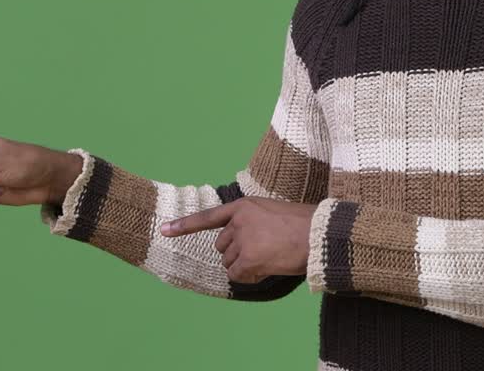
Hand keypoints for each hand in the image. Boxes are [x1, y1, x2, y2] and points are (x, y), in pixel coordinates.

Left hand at [159, 198, 317, 282]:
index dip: (183, 225)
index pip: (208, 217)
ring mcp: (242, 240)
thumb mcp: (272, 213)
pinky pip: (237, 276)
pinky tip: (268, 268)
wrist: (320, 234)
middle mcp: (238, 221)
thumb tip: (240, 248)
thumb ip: (252, 223)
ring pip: (229, 262)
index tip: (163, 230)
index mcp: (243, 206)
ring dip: (245, 265)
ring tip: (271, 257)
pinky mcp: (247, 259)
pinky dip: (250, 277)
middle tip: (265, 251)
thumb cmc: (304, 225)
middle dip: (238, 253)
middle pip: (222, 246)